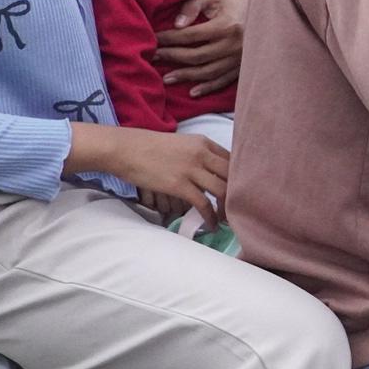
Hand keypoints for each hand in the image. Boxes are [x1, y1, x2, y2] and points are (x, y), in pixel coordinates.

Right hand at [84, 126, 228, 229]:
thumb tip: (212, 173)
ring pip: (223, 190)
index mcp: (204, 142)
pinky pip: (203, 203)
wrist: (127, 149)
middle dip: (240, 194)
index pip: (233, 160)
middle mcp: (202, 154)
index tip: (242, 192)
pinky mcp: (179, 185)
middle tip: (240, 209)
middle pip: (233, 176)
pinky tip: (211, 225)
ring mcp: (192, 169)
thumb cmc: (151, 148)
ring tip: (227, 221)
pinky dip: (211, 217)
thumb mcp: (182, 145)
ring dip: (228, 209)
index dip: (241, 178)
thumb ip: (199, 155)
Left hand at [155, 0, 249, 95]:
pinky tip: (193, 91)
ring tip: (167, 78)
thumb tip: (176, 25)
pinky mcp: (243, 66)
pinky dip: (208, 87)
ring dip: (186, 76)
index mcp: (227, 25)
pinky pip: (224, 80)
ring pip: (208, 72)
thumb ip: (193, 6)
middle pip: (197, 56)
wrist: (266, 9)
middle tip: (154, 57)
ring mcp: (240, 58)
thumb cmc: (233, 0)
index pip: (191, 35)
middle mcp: (234, 44)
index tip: (155, 39)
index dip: (170, 38)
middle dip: (173, 57)